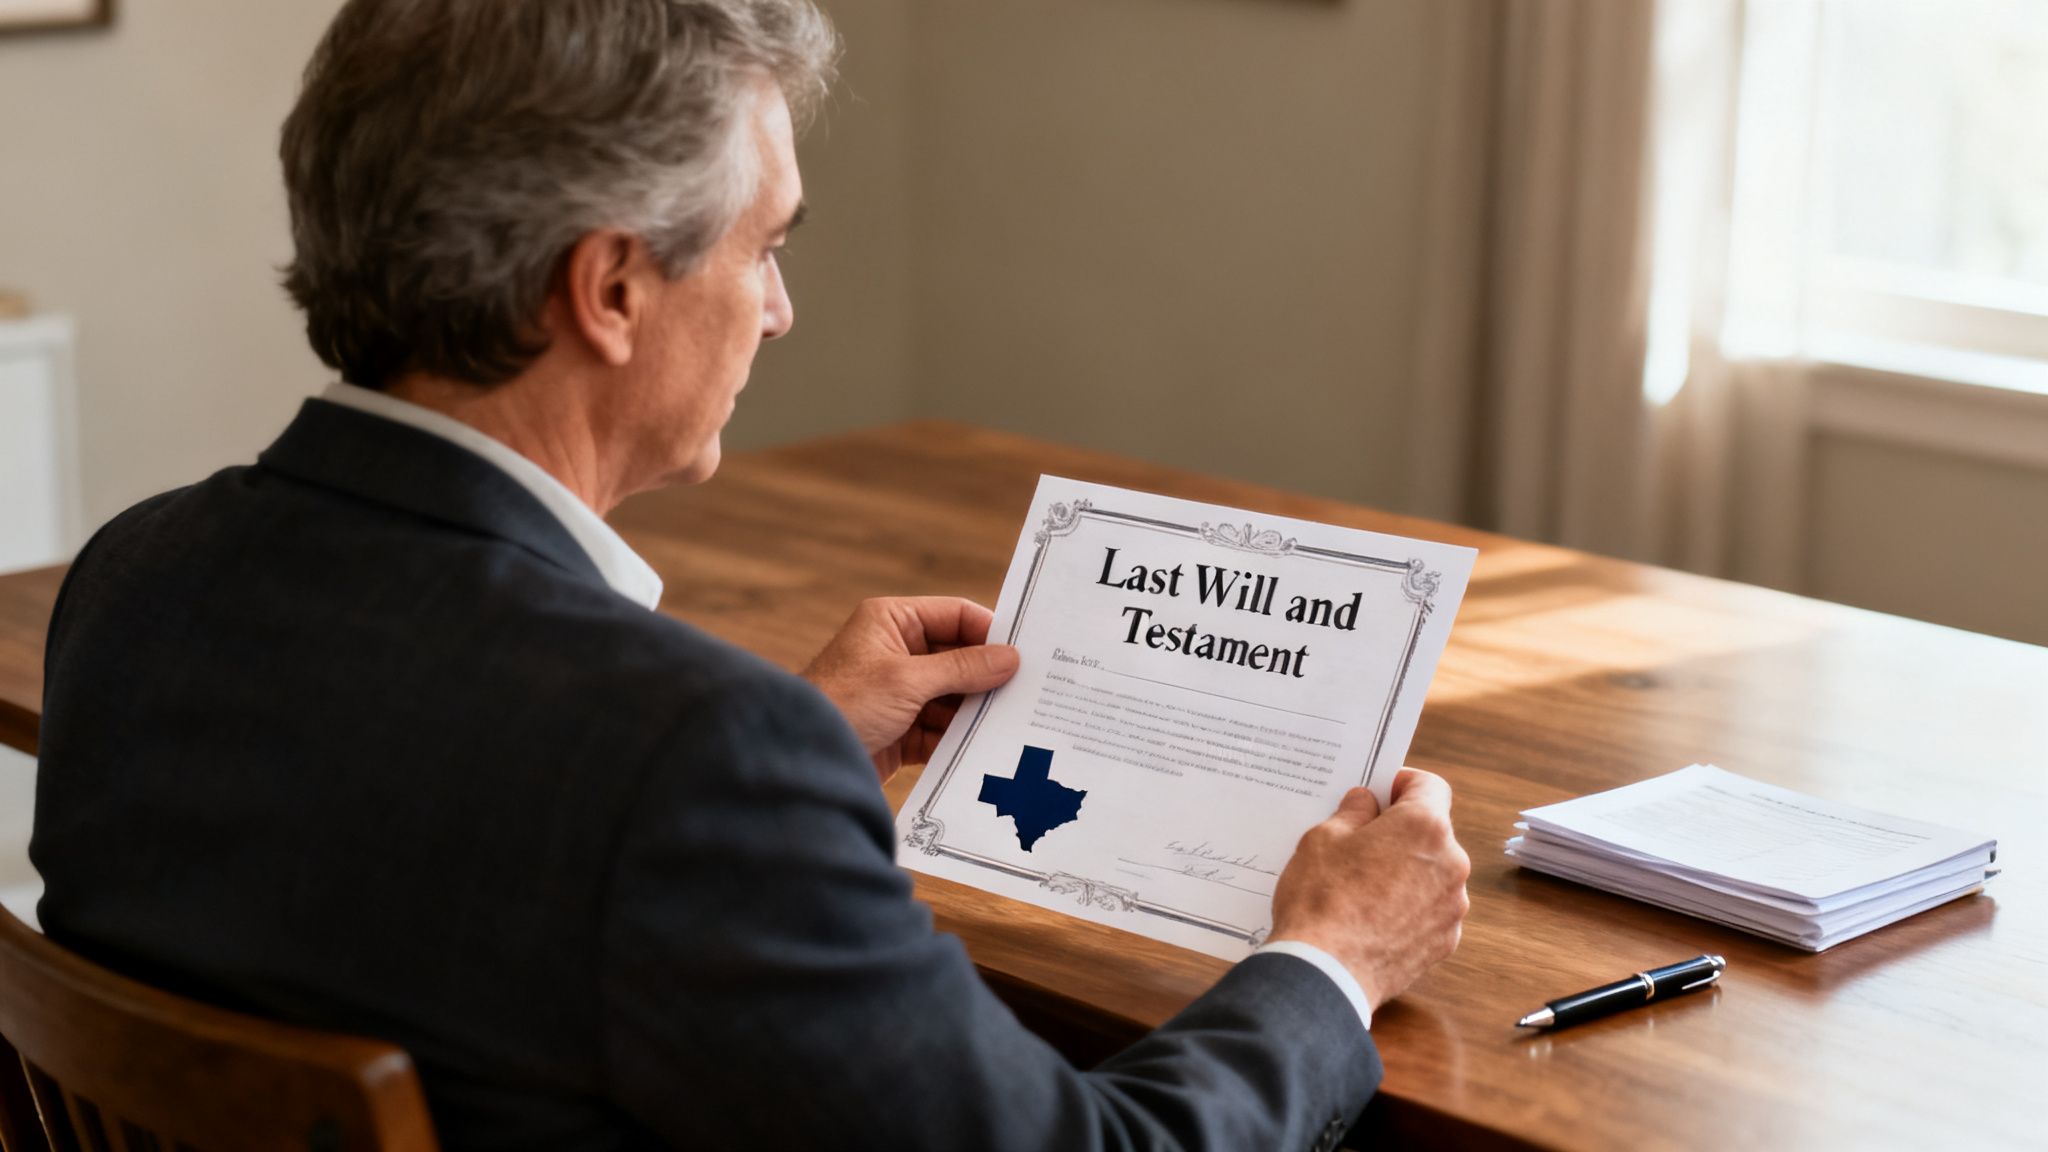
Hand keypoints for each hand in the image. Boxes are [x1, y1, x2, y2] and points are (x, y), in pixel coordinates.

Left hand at [801, 597, 1021, 782]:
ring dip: (978, 710)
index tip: (1027, 652)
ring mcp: (899, 693)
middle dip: (988, 676)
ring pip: (953, 696)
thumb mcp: (907, 680)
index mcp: (892, 621)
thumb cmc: (843, 703)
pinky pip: (942, 729)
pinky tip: (988, 747)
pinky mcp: (900, 730)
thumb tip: (1010, 658)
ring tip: (1014, 722)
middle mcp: (897, 652)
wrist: (802, 760)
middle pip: (959, 658)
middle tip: (1030, 690)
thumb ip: (962, 668)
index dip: (990, 632)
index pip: (955, 616)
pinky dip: (961, 738)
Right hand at [1269, 767, 1470, 1012]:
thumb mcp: (1323, 838)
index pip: (1430, 786)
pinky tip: (1374, 916)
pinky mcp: (1445, 942)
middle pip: (1432, 832)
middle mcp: (1451, 864)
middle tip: (1360, 840)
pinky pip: (1430, 910)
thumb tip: (1367, 803)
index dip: (1402, 783)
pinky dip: (1409, 907)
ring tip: (1363, 885)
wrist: (1326, 973)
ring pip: (1433, 873)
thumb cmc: (1322, 899)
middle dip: (1400, 831)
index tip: (1380, 792)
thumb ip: (1353, 812)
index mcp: (1424, 827)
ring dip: (1407, 870)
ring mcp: (1452, 907)